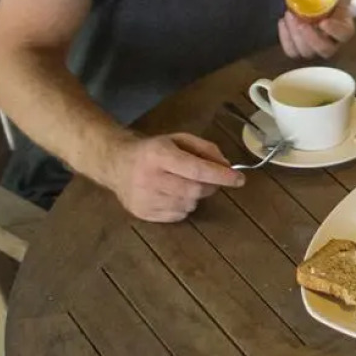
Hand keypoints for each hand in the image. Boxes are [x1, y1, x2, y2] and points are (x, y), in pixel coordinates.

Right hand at [109, 133, 242, 222]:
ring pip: (188, 205)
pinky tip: (173, 195)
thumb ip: (206, 149)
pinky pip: (177, 216)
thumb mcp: (179, 139)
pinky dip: (184, 207)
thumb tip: (227, 166)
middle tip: (209, 179)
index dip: (221, 176)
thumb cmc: (153, 150)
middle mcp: (149, 177)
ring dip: (196, 197)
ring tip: (184, 184)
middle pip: (194, 190)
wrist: (115, 163)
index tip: (239, 179)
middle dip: (210, 186)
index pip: (196, 169)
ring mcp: (144, 198)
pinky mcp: (141, 213)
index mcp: (159, 155)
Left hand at [279, 3, 354, 59]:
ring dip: (295, 35)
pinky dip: (285, 38)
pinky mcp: (300, 50)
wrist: (314, 4)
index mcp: (345, 29)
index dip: (334, 30)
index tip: (323, 21)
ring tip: (289, 15)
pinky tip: (282, 22)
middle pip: (324, 50)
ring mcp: (315, 50)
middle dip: (310, 37)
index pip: (343, 35)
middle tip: (300, 22)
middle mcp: (332, 44)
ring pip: (306, 52)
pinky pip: (291, 51)